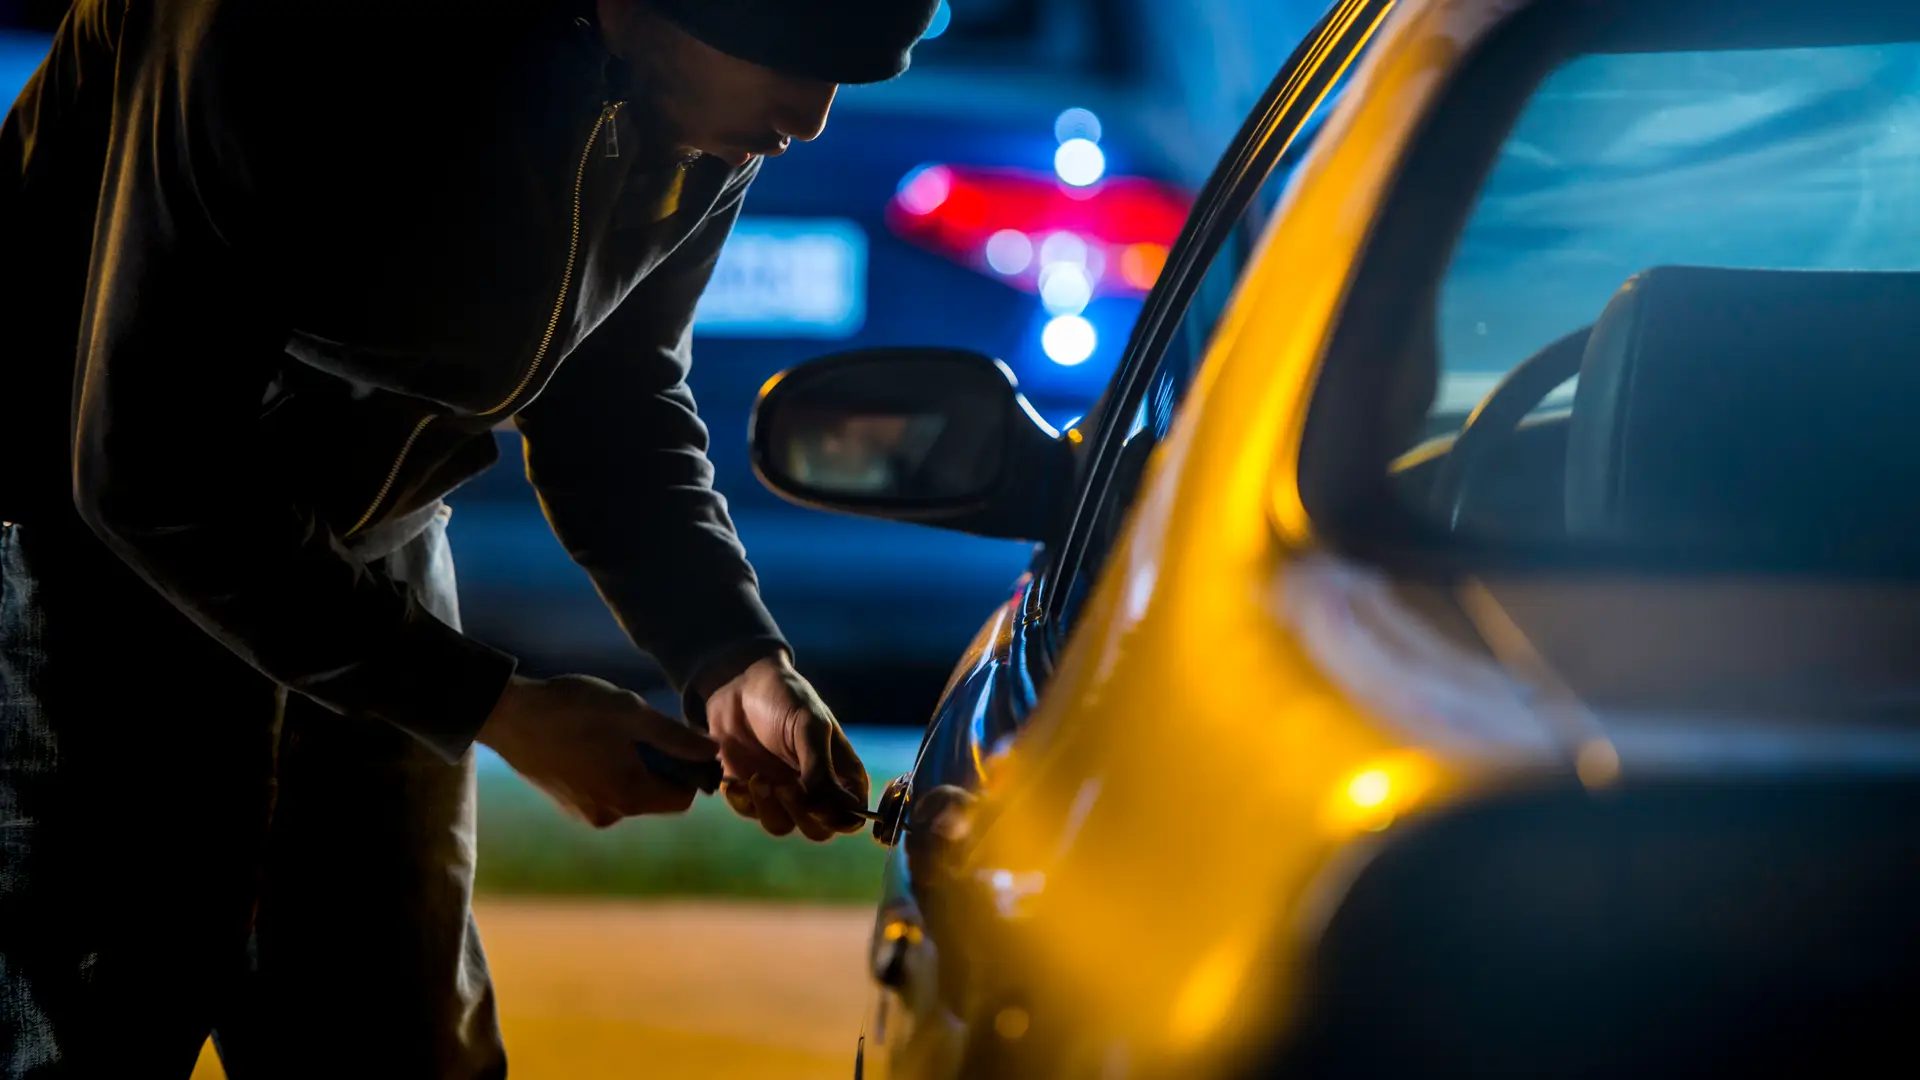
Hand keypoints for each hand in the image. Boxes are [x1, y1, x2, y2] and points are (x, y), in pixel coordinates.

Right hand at [478, 673, 717, 827]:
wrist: (508, 715)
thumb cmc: (574, 709)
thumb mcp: (633, 713)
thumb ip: (677, 736)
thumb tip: (714, 752)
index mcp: (630, 796)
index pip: (684, 798)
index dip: (690, 771)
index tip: (679, 740)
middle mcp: (610, 815)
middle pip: (657, 797)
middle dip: (661, 766)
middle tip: (641, 729)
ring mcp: (586, 814)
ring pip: (632, 793)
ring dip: (635, 766)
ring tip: (612, 733)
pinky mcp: (568, 806)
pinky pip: (607, 792)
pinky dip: (611, 771)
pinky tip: (592, 743)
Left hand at [704, 651, 869, 840]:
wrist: (739, 684)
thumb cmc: (786, 697)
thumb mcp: (810, 725)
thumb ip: (819, 765)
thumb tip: (833, 804)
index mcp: (840, 772)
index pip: (851, 813)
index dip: (840, 819)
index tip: (820, 805)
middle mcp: (814, 788)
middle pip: (818, 829)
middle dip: (802, 815)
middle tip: (786, 788)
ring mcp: (782, 792)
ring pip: (783, 826)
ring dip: (770, 809)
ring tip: (757, 779)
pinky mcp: (751, 792)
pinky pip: (750, 813)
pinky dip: (743, 802)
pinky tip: (736, 780)